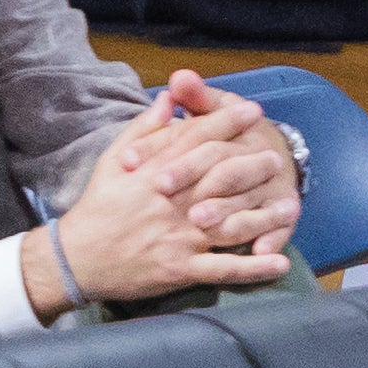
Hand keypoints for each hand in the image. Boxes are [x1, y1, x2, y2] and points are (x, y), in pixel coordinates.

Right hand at [57, 81, 299, 302]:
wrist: (75, 259)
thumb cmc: (96, 207)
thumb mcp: (113, 160)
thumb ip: (144, 130)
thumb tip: (168, 99)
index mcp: (156, 172)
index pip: (197, 141)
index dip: (227, 123)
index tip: (253, 111)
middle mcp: (172, 202)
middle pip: (221, 178)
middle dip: (253, 166)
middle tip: (280, 158)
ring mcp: (179, 237)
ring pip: (230, 223)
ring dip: (264, 216)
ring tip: (291, 206)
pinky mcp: (180, 268)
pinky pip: (223, 268)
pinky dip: (252, 267)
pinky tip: (277, 263)